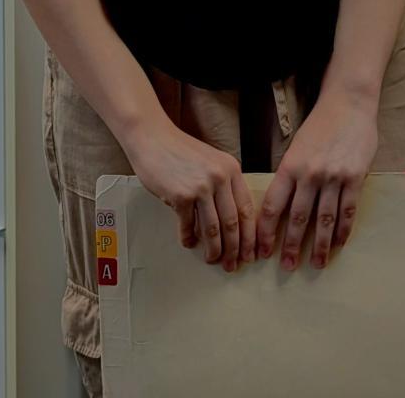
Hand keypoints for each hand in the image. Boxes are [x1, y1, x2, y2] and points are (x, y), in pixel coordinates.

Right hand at [126, 119, 255, 273]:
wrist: (154, 139)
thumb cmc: (182, 152)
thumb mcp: (212, 162)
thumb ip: (224, 186)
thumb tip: (231, 223)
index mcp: (232, 169)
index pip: (247, 209)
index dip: (250, 235)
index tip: (251, 253)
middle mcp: (220, 177)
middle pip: (232, 223)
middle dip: (235, 249)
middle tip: (233, 265)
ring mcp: (201, 187)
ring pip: (213, 229)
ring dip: (214, 250)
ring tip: (213, 260)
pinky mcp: (180, 196)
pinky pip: (187, 225)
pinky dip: (188, 238)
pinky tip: (189, 243)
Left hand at [255, 89, 378, 270]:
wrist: (349, 103)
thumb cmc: (320, 125)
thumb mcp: (296, 147)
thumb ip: (290, 174)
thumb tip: (281, 205)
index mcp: (290, 166)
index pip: (273, 206)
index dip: (267, 232)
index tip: (262, 251)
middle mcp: (310, 174)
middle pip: (298, 219)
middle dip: (291, 246)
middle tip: (287, 267)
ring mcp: (334, 177)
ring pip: (324, 220)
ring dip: (320, 246)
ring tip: (316, 264)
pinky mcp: (354, 177)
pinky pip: (348, 210)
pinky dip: (343, 230)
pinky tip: (339, 244)